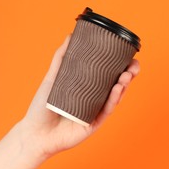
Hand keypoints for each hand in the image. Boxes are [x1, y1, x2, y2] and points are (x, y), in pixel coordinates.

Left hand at [21, 35, 139, 157]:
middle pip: (116, 86)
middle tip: (133, 65)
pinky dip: (113, 100)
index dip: (121, 66)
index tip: (129, 55)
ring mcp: (95, 112)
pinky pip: (106, 111)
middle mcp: (94, 100)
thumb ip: (61, 58)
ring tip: (126, 75)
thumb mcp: (52, 79)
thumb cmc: (42, 108)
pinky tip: (117, 89)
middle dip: (128, 75)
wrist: (35, 132)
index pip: (108, 76)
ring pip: (114, 98)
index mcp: (87, 89)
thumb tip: (70, 36)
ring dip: (123, 86)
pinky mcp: (93, 124)